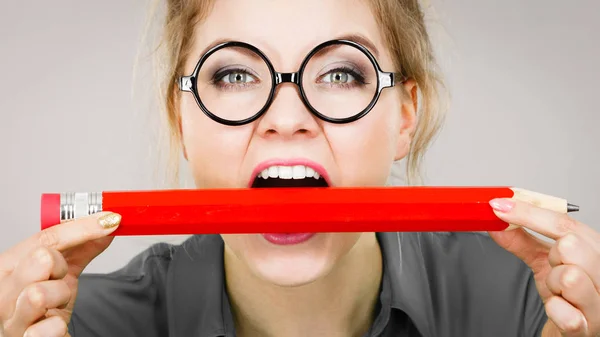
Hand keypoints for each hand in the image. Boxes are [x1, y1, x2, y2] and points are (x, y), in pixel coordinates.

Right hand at [0, 212, 120, 336]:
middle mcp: (4, 291)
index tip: (110, 221)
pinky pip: (43, 331)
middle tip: (62, 278)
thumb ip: (82, 248)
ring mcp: (12, 318)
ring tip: (58, 302)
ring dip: (61, 296)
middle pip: (41, 258)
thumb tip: (108, 224)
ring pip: (39, 294)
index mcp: (9, 267)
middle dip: (61, 267)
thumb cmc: (45, 306)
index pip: (45, 238)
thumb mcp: (62, 272)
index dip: (82, 227)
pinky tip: (56, 325)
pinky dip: (55, 327)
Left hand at [488, 198, 599, 336]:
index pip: (565, 223)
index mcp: (595, 249)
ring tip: (558, 290)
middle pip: (571, 245)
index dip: (529, 213)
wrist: (573, 329)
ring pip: (570, 277)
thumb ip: (521, 240)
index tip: (500, 207)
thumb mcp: (543, 261)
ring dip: (553, 284)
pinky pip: (565, 313)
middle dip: (552, 256)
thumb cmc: (565, 294)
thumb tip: (496, 222)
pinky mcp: (589, 327)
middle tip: (553, 267)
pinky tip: (559, 309)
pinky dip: (555, 309)